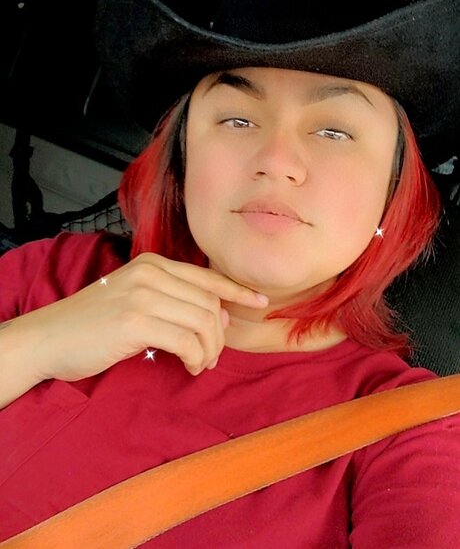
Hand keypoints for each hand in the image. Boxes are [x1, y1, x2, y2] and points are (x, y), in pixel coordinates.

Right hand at [29, 252, 267, 381]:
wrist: (48, 338)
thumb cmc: (92, 324)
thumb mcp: (134, 299)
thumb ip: (174, 301)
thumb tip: (220, 315)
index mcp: (152, 264)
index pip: (206, 277)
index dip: (237, 291)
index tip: (259, 302)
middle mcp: (150, 274)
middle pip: (209, 304)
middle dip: (219, 336)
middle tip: (211, 358)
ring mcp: (143, 295)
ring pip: (203, 323)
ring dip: (209, 351)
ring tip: (199, 365)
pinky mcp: (135, 321)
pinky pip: (187, 341)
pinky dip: (195, 358)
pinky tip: (188, 367)